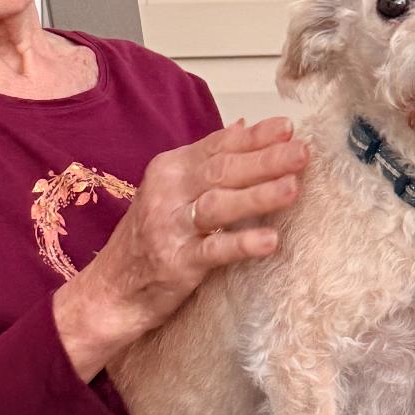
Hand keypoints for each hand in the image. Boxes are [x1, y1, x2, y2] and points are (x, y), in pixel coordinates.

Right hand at [53, 117, 306, 380]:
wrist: (112, 290)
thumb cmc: (149, 237)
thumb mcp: (172, 189)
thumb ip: (208, 159)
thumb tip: (244, 124)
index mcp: (171, 168)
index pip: (219, 145)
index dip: (255, 136)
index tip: (289, 128)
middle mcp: (169, 191)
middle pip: (222, 170)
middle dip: (265, 160)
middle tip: (302, 153)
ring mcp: (171, 226)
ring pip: (219, 205)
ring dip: (258, 196)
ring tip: (293, 188)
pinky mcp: (177, 262)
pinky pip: (214, 250)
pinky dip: (242, 244)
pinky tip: (271, 240)